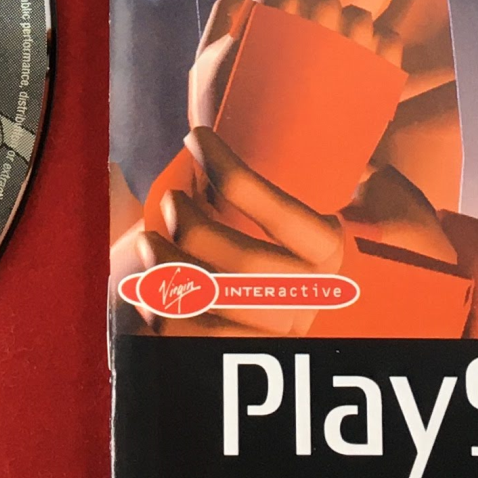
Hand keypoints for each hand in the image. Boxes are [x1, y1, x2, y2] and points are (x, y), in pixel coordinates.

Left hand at [125, 127, 344, 336]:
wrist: (267, 326)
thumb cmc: (260, 247)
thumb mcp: (278, 216)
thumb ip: (251, 178)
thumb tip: (195, 118)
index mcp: (327, 251)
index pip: (281, 212)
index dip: (233, 171)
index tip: (196, 137)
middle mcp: (309, 297)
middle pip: (242, 259)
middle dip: (191, 222)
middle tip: (170, 201)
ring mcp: (276, 335)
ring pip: (210, 298)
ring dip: (167, 262)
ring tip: (151, 241)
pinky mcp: (238, 359)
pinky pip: (187, 335)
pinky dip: (159, 307)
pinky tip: (149, 286)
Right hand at [187, 0, 404, 132]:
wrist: (270, 181)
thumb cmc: (230, 122)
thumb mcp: (206, 69)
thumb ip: (223, 20)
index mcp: (271, 23)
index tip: (274, 19)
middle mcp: (316, 31)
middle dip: (312, 11)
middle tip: (302, 43)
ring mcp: (352, 57)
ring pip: (359, 18)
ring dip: (347, 27)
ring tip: (333, 54)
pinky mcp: (378, 84)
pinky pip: (390, 44)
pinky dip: (381, 45)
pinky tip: (363, 60)